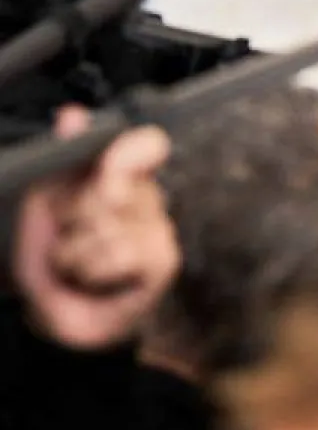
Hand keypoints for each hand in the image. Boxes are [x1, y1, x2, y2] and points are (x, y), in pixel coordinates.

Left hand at [12, 105, 178, 350]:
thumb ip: (64, 157)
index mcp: (118, 176)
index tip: (105, 173)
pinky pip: (121, 252)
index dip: (129, 153)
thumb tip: (73, 115)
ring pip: (109, 223)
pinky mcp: (163, 260)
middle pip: (112, 185)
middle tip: (66, 234)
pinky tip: (94, 280)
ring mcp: (159, 229)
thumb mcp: (43, 201)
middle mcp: (145, 198)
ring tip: (75, 264)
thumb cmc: (51, 259)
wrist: (56, 314)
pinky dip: (93, 270)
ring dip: (75, 250)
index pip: (148, 145)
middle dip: (73, 212)